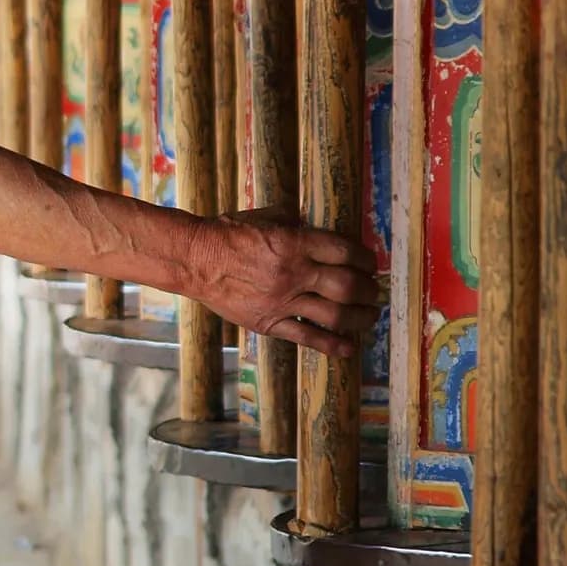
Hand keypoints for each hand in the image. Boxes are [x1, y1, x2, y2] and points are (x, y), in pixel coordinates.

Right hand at [184, 206, 380, 357]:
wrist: (194, 259)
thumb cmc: (226, 233)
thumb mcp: (264, 217)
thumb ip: (294, 223)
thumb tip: (315, 227)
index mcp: (294, 243)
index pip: (345, 252)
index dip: (366, 258)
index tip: (370, 263)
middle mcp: (294, 273)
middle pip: (348, 286)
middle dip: (368, 290)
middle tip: (373, 291)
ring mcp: (282, 301)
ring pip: (336, 315)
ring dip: (360, 317)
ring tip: (368, 316)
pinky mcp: (269, 322)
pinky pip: (307, 337)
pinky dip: (333, 345)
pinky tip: (349, 348)